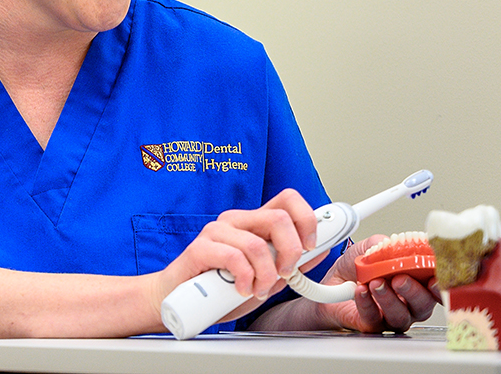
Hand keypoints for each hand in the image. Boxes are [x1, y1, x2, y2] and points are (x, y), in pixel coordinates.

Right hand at [154, 189, 326, 321]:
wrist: (180, 301)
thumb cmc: (220, 289)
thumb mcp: (266, 277)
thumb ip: (290, 263)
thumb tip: (320, 249)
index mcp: (253, 223)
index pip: (288, 200)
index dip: (307, 219)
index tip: (311, 245)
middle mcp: (235, 221)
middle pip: (279, 218)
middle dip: (292, 252)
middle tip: (285, 274)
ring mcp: (216, 231)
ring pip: (257, 245)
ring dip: (266, 276)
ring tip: (257, 289)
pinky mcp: (200, 248)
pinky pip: (234, 258)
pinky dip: (245, 279)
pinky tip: (241, 289)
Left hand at [318, 234, 439, 331]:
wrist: (330, 284)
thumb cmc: (357, 269)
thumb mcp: (370, 250)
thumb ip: (384, 245)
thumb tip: (393, 244)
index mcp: (416, 284)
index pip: (436, 289)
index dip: (439, 285)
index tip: (434, 276)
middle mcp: (408, 304)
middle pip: (423, 306)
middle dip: (413, 291)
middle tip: (399, 279)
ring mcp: (391, 317)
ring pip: (400, 316)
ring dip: (389, 298)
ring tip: (376, 283)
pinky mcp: (372, 325)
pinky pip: (374, 318)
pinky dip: (367, 303)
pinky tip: (361, 291)